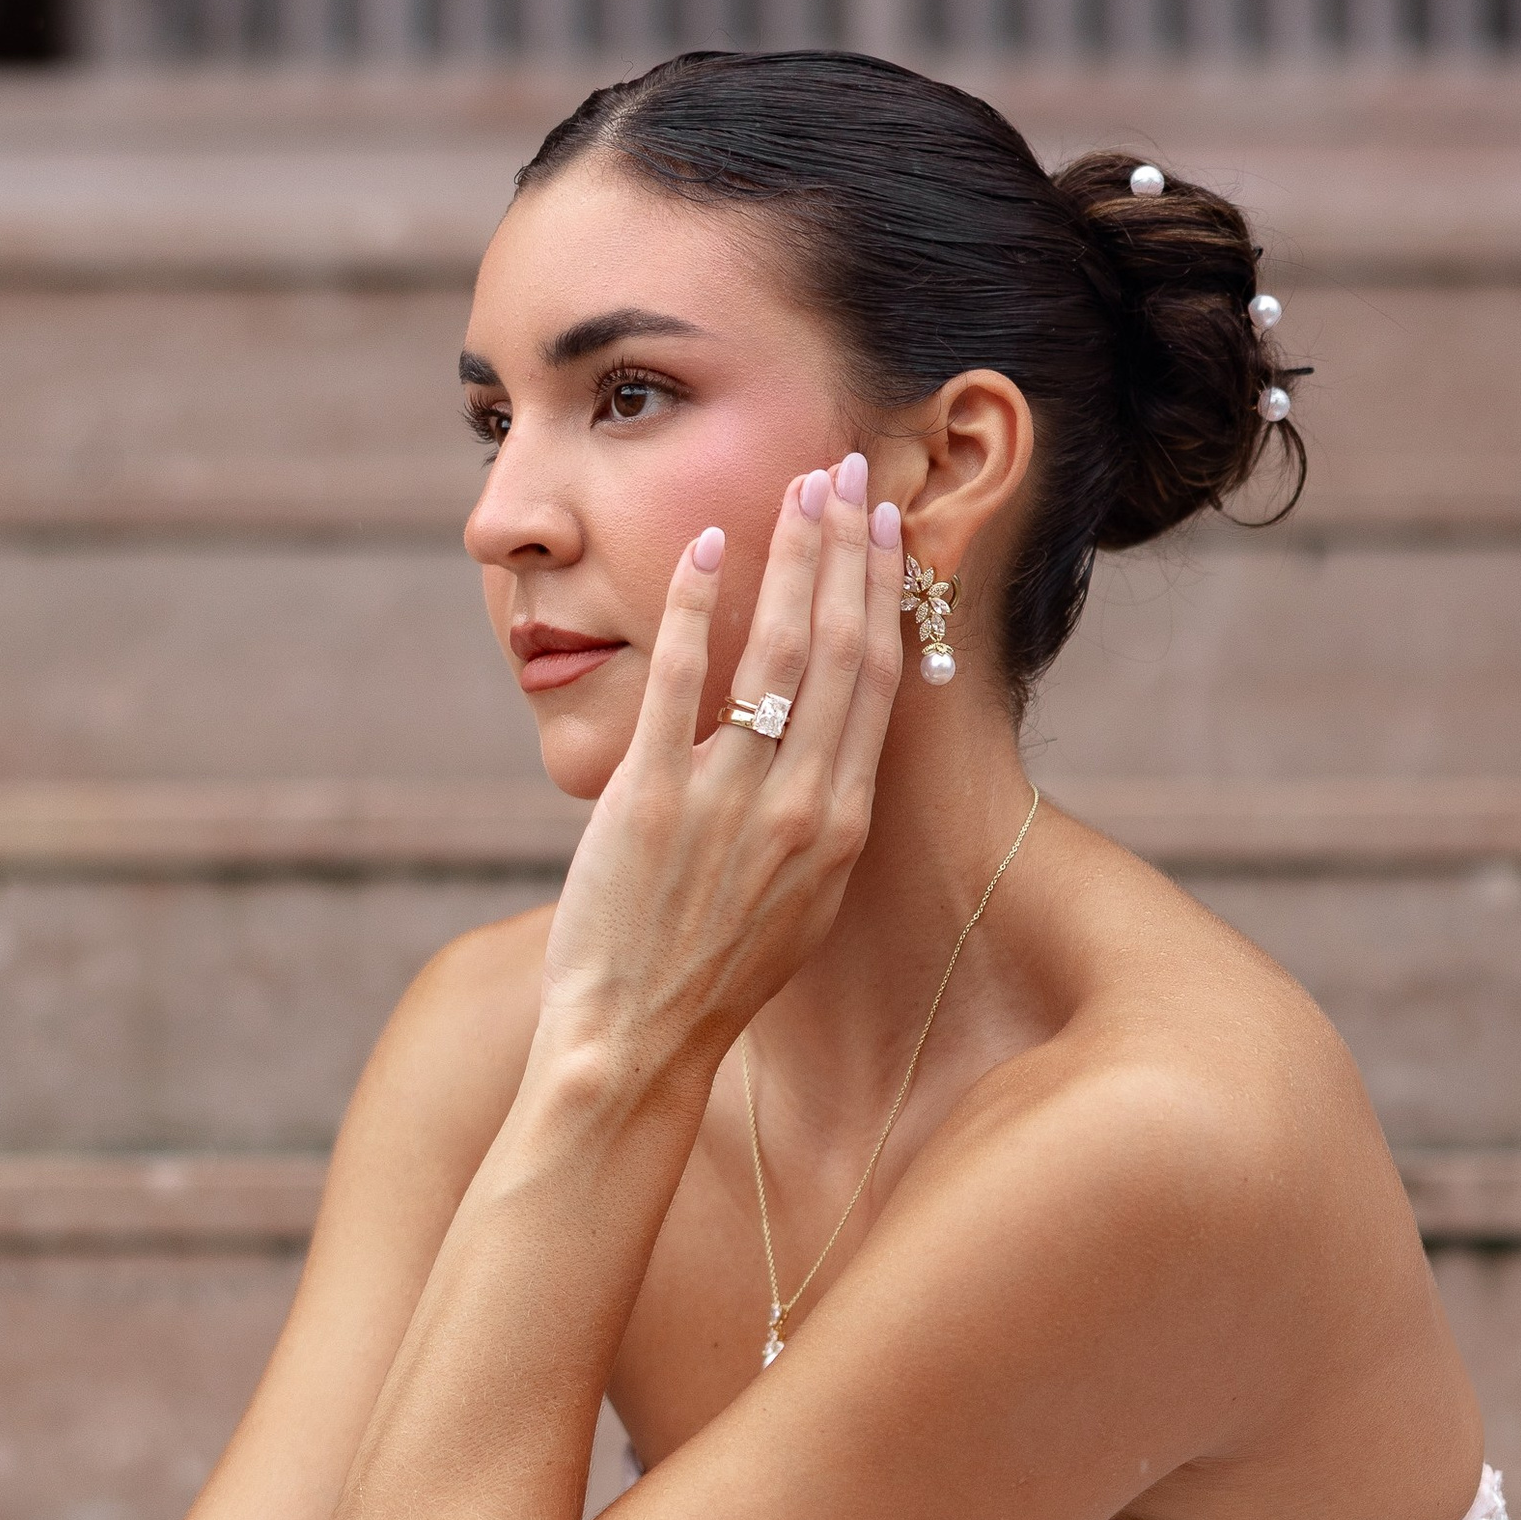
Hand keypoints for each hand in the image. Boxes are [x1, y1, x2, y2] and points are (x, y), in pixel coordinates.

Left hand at [535, 453, 903, 1073]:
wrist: (636, 1047)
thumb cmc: (711, 982)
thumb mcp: (797, 905)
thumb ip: (817, 822)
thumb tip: (830, 750)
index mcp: (840, 828)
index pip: (876, 682)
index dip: (882, 593)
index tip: (883, 529)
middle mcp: (798, 806)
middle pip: (840, 648)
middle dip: (846, 548)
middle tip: (847, 472)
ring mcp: (726, 800)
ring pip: (777, 652)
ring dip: (789, 557)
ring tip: (796, 489)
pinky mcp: (650, 799)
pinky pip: (678, 682)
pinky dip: (693, 607)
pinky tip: (700, 547)